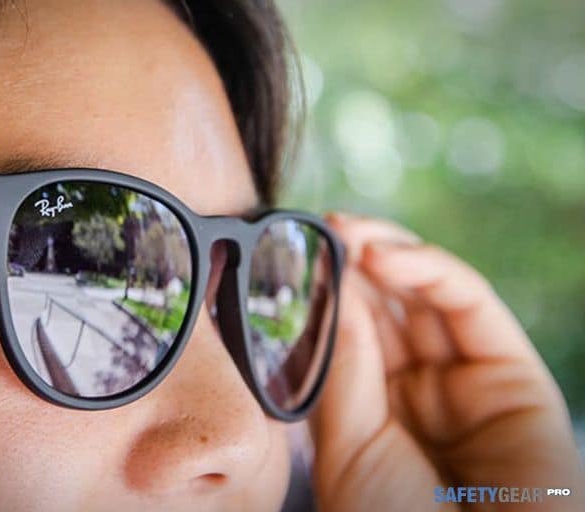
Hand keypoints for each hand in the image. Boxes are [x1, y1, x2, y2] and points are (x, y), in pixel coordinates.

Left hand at [311, 213, 583, 511]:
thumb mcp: (347, 440)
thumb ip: (345, 364)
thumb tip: (335, 286)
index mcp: (378, 408)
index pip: (354, 329)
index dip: (329, 286)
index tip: (291, 249)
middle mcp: (423, 389)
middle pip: (390, 304)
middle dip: (356, 258)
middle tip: (320, 226)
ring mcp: (469, 380)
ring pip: (430, 294)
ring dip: (387, 251)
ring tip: (346, 229)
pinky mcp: (515, 375)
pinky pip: (473, 306)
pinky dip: (429, 270)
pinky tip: (382, 255)